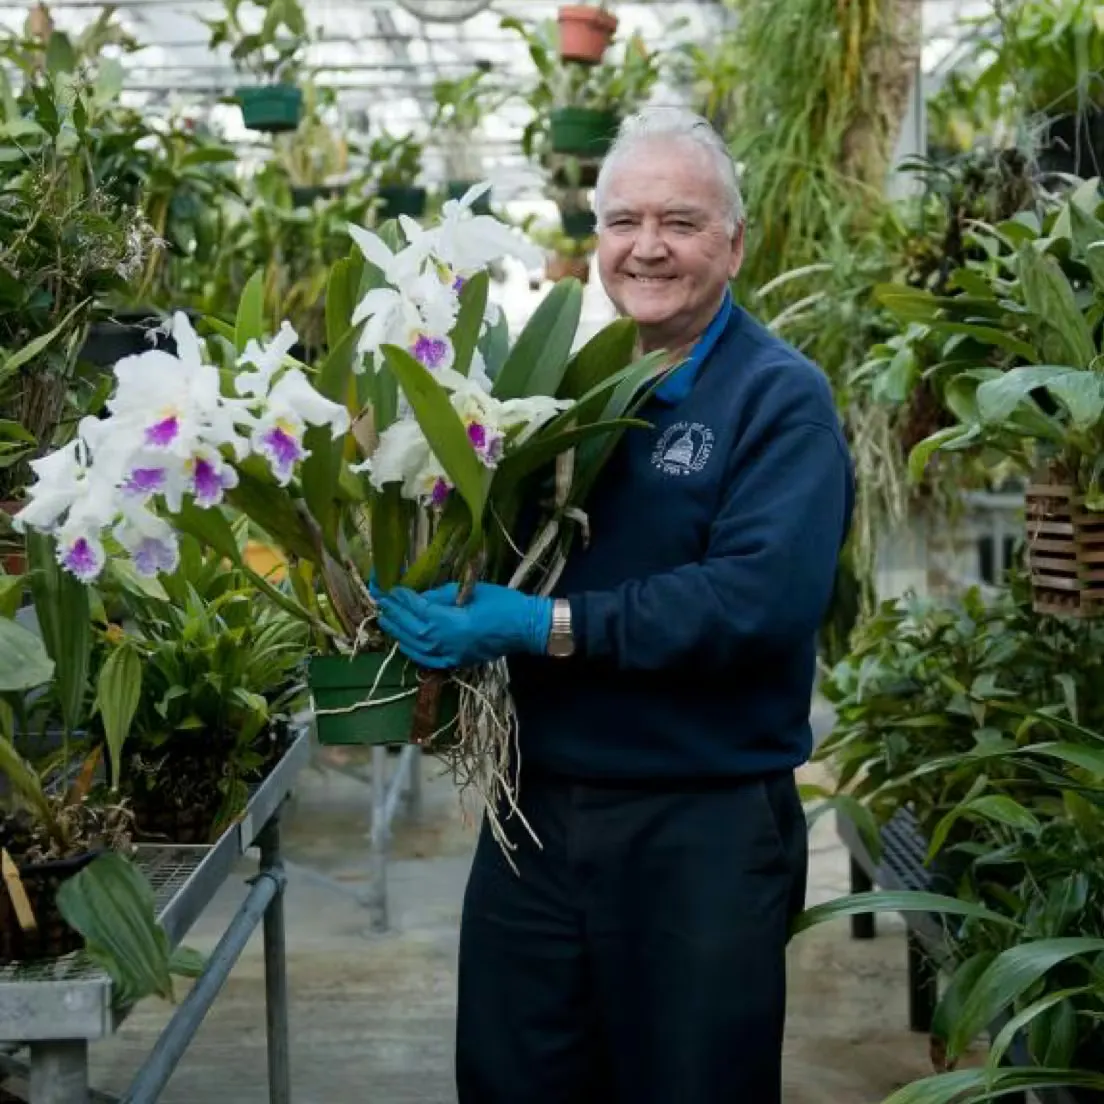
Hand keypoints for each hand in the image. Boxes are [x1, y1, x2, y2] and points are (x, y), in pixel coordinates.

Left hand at [372, 581, 552, 668]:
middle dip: (393, 612)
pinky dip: (410, 649)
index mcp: (448, 622)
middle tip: (381, 599)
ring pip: (412, 645)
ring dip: (397, 631)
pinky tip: (404, 641)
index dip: (400, 597)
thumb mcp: (469, 591)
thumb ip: (441, 596)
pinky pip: (424, 658)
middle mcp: (443, 642)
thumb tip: (419, 597)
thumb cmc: (502, 603)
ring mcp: (448, 655)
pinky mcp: (454, 662)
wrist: (525, 628)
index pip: (415, 608)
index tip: (389, 587)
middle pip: (409, 627)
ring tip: (385, 618)